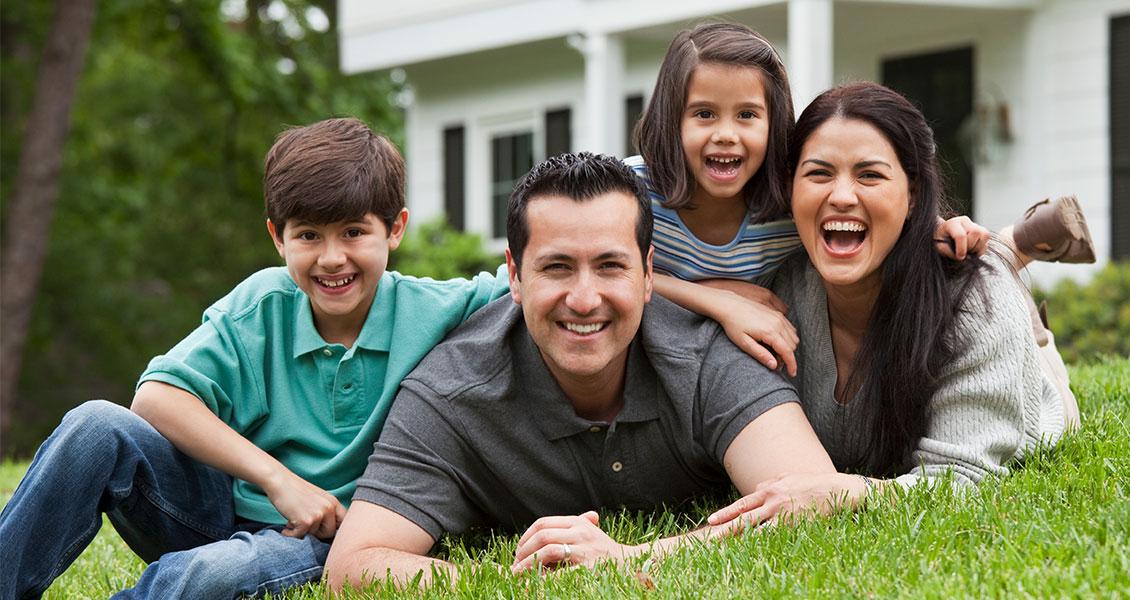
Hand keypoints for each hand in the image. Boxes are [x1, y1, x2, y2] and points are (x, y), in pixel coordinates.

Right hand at [263, 467, 346, 540]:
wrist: (279, 481)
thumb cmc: (295, 491)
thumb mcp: (317, 499)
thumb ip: (325, 511)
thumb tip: (330, 533)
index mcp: (333, 502)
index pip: (344, 522)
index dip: (336, 530)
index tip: (324, 532)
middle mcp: (329, 508)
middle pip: (330, 533)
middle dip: (316, 533)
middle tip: (304, 525)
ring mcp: (319, 514)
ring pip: (314, 536)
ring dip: (302, 531)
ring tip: (293, 520)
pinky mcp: (306, 521)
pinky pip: (300, 536)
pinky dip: (291, 534)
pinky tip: (286, 527)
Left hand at [511, 511, 633, 572]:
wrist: (633, 565)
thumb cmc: (607, 551)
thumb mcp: (591, 533)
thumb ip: (571, 527)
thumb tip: (543, 529)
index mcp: (578, 523)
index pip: (543, 523)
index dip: (526, 536)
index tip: (518, 550)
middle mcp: (581, 532)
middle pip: (542, 535)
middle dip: (523, 550)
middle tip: (514, 564)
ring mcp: (585, 550)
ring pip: (547, 550)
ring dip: (528, 563)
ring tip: (517, 573)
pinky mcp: (588, 569)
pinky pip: (559, 574)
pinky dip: (542, 579)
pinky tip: (532, 584)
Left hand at [696, 280, 797, 376]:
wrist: (729, 305)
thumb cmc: (734, 325)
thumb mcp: (744, 343)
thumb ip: (760, 354)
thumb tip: (774, 366)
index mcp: (770, 332)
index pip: (788, 352)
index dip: (792, 365)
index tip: (792, 374)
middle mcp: (778, 322)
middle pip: (793, 345)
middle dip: (787, 356)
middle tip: (775, 362)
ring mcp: (778, 316)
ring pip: (794, 336)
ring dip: (788, 346)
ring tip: (774, 352)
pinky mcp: (777, 312)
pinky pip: (790, 327)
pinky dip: (787, 337)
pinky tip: (775, 341)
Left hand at [705, 472, 869, 535]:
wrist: (836, 490)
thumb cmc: (812, 484)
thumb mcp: (787, 478)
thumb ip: (770, 483)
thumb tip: (755, 489)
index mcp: (769, 490)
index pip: (742, 504)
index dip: (726, 513)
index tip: (712, 520)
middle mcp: (773, 502)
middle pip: (744, 519)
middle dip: (725, 529)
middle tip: (709, 537)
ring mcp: (783, 515)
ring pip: (756, 530)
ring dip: (739, 540)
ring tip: (724, 548)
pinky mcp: (795, 526)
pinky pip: (775, 537)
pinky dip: (762, 545)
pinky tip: (751, 552)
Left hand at [934, 215, 990, 260]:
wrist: (942, 236)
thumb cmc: (939, 241)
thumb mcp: (939, 247)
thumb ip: (949, 252)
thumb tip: (964, 257)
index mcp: (952, 223)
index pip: (961, 235)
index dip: (961, 249)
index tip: (960, 257)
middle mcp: (964, 221)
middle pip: (976, 232)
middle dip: (971, 246)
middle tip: (962, 253)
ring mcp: (974, 224)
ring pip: (985, 235)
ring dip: (978, 247)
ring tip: (968, 251)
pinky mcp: (981, 230)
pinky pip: (987, 240)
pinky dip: (981, 248)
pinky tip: (972, 250)